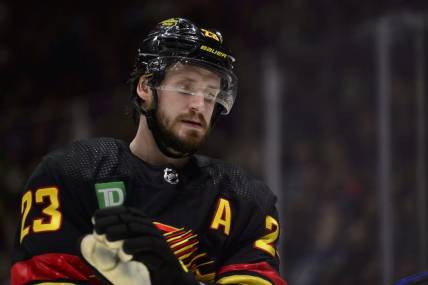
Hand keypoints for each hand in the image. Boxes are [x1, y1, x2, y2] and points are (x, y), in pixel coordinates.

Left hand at [83, 206, 199, 284]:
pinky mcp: (166, 258)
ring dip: (124, 232)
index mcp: (143, 231)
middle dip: (114, 222)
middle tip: (97, 229)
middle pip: (134, 220)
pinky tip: (124, 253)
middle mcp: (153, 234)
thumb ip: (100, 256)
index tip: (95, 217)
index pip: (129, 213)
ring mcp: (161, 246)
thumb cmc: (140, 277)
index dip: (112, 212)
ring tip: (107, 238)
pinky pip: (152, 246)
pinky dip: (137, 246)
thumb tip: (84, 240)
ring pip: (143, 231)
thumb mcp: (115, 267)